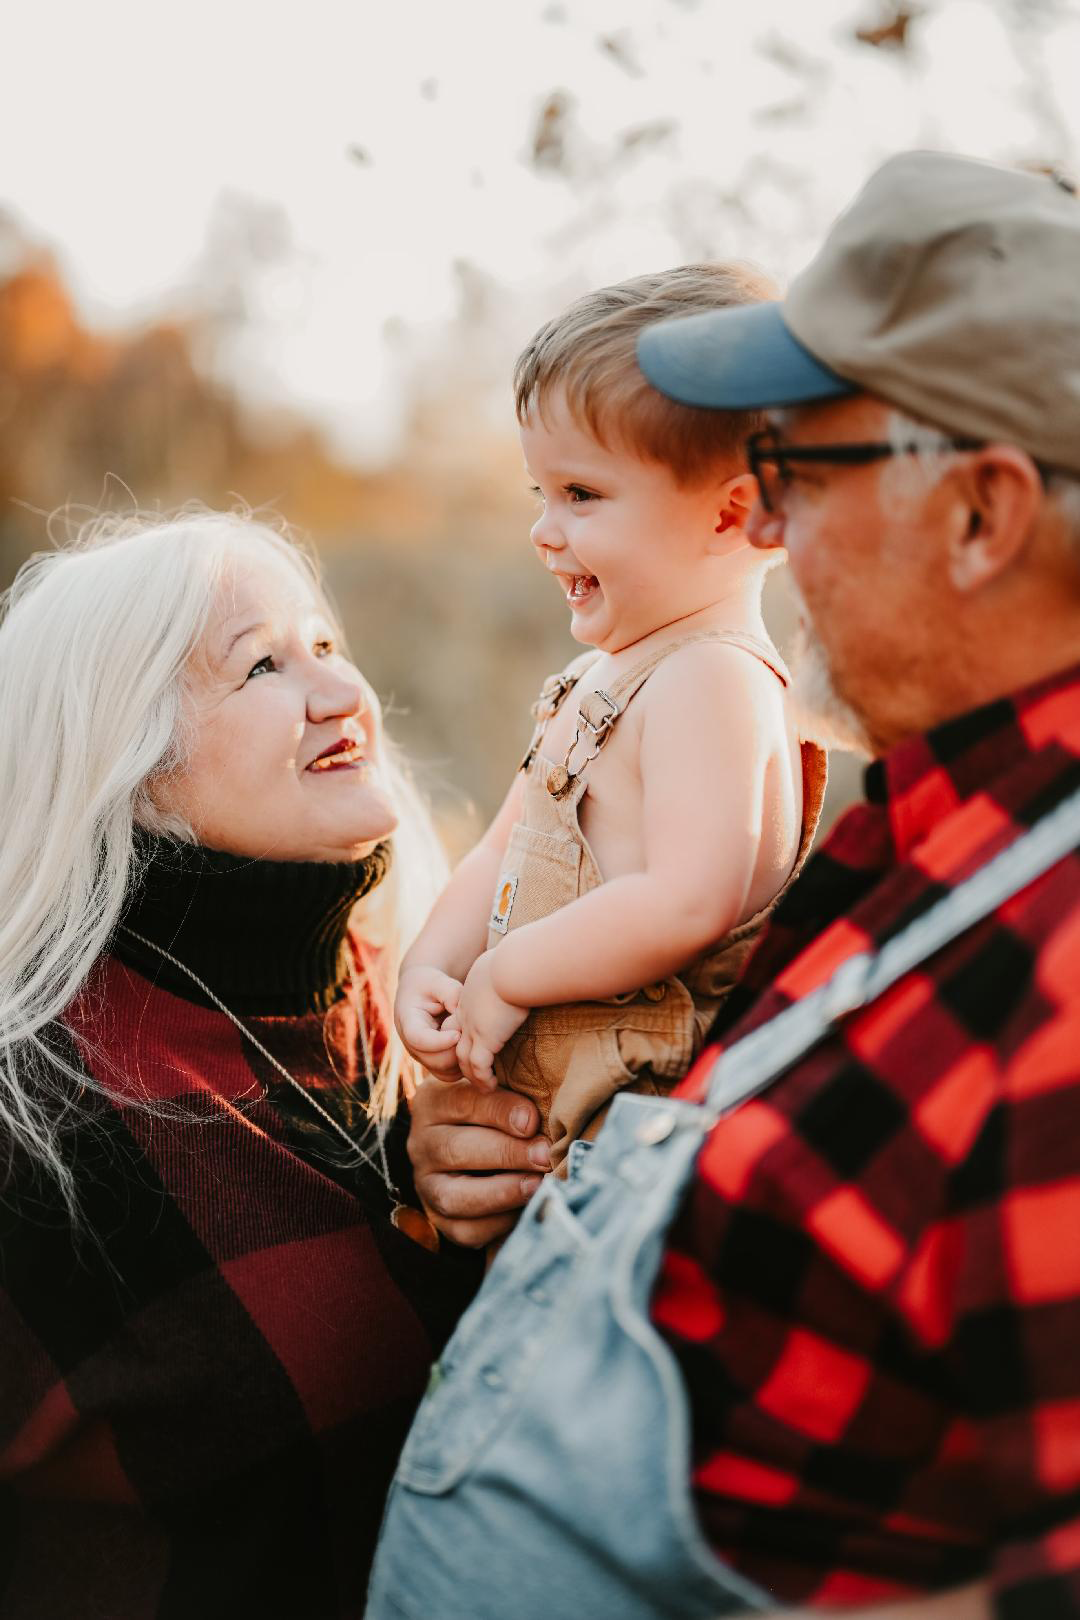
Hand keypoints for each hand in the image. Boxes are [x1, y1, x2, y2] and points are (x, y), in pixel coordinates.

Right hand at [394, 964, 463, 1080]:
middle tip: (470, 1033)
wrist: (421, 993)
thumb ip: (451, 993)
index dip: (439, 1041)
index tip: (458, 1033)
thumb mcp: (439, 982)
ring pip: (444, 1072)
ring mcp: (422, 1057)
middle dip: (456, 1050)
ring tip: (470, 1038)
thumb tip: (461, 1011)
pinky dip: (463, 1067)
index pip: (419, 1039)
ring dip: (462, 1059)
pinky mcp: (433, 1064)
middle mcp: (411, 1045)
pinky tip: (471, 1047)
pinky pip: (450, 1075)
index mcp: (408, 1022)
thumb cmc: (430, 985)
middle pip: (434, 1060)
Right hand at [407, 1078, 550, 1245]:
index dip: (499, 1111)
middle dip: (505, 1154)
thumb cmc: (498, 1110)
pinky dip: (497, 1224)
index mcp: (434, 1102)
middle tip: (543, 1156)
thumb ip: (515, 1091)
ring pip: (453, 1197)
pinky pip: (463, 1230)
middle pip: (455, 1150)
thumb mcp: (500, 1089)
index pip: (462, 1102)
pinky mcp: (438, 1218)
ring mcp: (425, 1184)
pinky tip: (525, 1209)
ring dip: (500, 1193)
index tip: (532, 1120)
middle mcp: (422, 1143)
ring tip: (537, 1186)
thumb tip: (540, 1114)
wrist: (477, 1142)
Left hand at [454, 950, 529, 1088]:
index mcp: (472, 991)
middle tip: (476, 1070)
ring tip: (483, 1085)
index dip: (469, 1031)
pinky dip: (483, 1078)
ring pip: (464, 1057)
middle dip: (464, 1056)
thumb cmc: (522, 959)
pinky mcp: (485, 1039)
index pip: (464, 1016)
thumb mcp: (512, 960)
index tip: (480, 1042)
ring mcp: (473, 1026)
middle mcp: (467, 1010)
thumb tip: (534, 966)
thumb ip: (517, 967)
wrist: (514, 966)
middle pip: (458, 1039)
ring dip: (472, 1074)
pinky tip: (491, 1086)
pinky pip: (478, 1066)